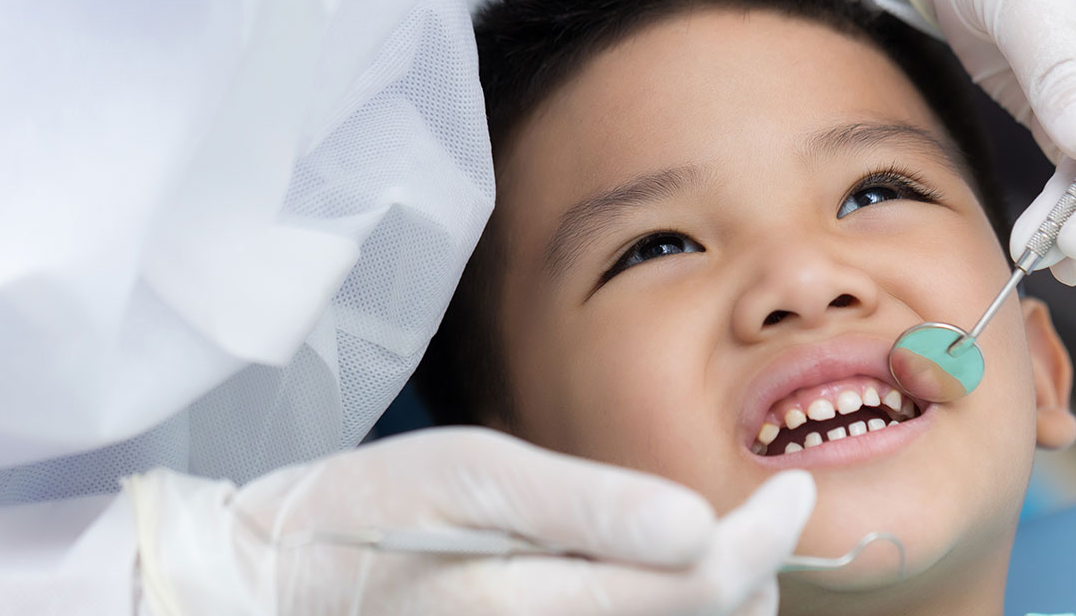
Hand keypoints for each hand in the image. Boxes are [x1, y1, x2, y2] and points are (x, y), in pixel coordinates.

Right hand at [123, 427, 814, 614]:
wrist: (281, 588)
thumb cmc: (367, 515)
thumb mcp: (467, 473)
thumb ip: (584, 503)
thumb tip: (696, 523)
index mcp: (533, 609)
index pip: (705, 585)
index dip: (769, 535)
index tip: (794, 488)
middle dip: (754, 576)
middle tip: (756, 517)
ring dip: (722, 609)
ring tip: (712, 556)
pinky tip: (659, 593)